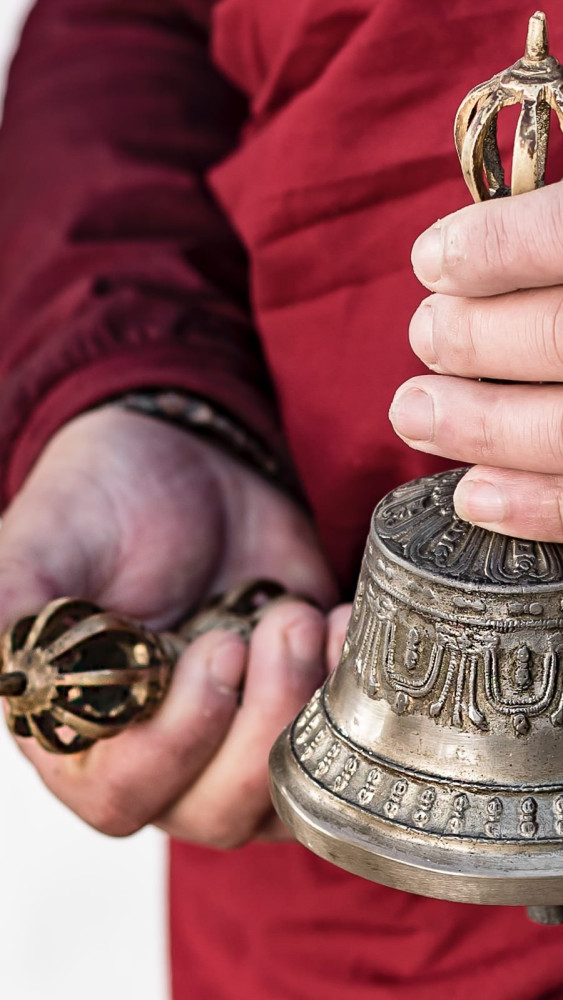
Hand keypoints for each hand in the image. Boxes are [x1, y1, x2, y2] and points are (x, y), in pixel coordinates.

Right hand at [0, 406, 347, 844]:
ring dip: (310, 711)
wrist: (187, 465)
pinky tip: (345, 627)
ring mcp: (235, 737)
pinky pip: (339, 747)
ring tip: (307, 617)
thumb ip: (17, 608)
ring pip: (283, 795)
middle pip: (217, 812)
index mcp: (85, 728)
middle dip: (261, 727)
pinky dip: (353, 697)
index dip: (175, 745)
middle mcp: (161, 751)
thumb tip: (2, 668)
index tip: (215, 651)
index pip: (123, 795)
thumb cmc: (106, 499)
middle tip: (279, 625)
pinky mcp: (295, 708)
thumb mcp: (50, 542)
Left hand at [389, 182, 562, 540]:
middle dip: (473, 339)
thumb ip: (550, 226)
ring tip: (414, 411)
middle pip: (561, 337)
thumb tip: (464, 240)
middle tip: (425, 334)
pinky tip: (471, 497)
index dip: (495, 247)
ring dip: (480, 425)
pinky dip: (532, 508)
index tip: (431, 260)